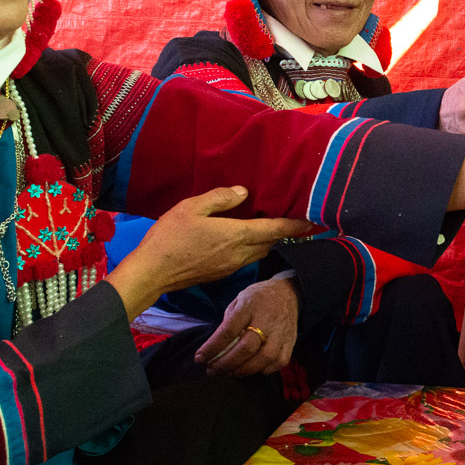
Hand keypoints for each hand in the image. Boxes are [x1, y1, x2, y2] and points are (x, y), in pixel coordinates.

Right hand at [108, 186, 310, 317]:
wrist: (151, 273)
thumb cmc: (169, 238)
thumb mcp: (192, 207)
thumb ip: (221, 198)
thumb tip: (244, 192)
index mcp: (236, 235)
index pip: (274, 229)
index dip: (295, 225)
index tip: (313, 221)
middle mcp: (239, 254)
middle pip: (271, 242)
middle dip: (284, 232)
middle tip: (295, 221)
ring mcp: (231, 266)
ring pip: (259, 252)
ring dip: (268, 241)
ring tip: (270, 227)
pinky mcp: (221, 273)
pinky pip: (246, 258)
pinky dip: (253, 248)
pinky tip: (244, 239)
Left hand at [195, 272, 299, 375]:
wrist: (288, 292)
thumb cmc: (258, 298)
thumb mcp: (239, 300)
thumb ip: (229, 321)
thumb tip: (217, 347)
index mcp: (249, 306)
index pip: (228, 330)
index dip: (212, 347)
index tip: (200, 358)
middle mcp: (266, 320)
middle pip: (246, 348)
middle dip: (226, 363)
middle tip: (212, 370)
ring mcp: (281, 332)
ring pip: (264, 358)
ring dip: (243, 371)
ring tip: (228, 374)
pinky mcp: (291, 342)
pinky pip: (279, 362)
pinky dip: (263, 370)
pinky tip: (251, 370)